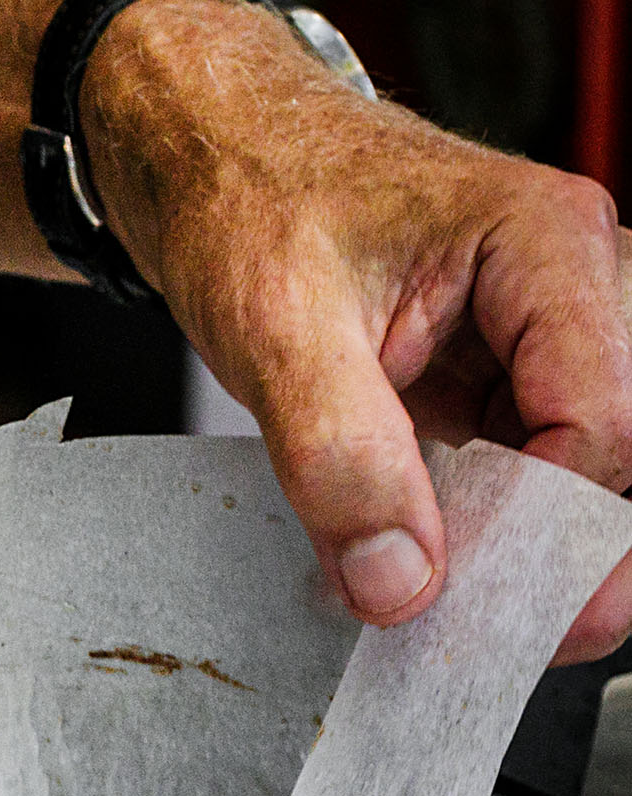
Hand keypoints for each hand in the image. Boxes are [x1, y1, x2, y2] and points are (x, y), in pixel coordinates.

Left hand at [83, 0, 631, 663]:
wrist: (203, 154)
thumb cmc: (245, 198)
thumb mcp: (273, 331)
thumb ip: (339, 459)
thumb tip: (399, 581)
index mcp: (547, 245)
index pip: (600, 425)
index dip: (548, 534)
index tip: (478, 608)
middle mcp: (567, 284)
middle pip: (605, 455)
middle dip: (549, 555)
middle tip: (485, 641)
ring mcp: (537, 332)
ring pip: (563, 473)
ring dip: (506, 548)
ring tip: (439, 610)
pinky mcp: (493, 371)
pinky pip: (509, 467)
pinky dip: (468, 525)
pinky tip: (412, 562)